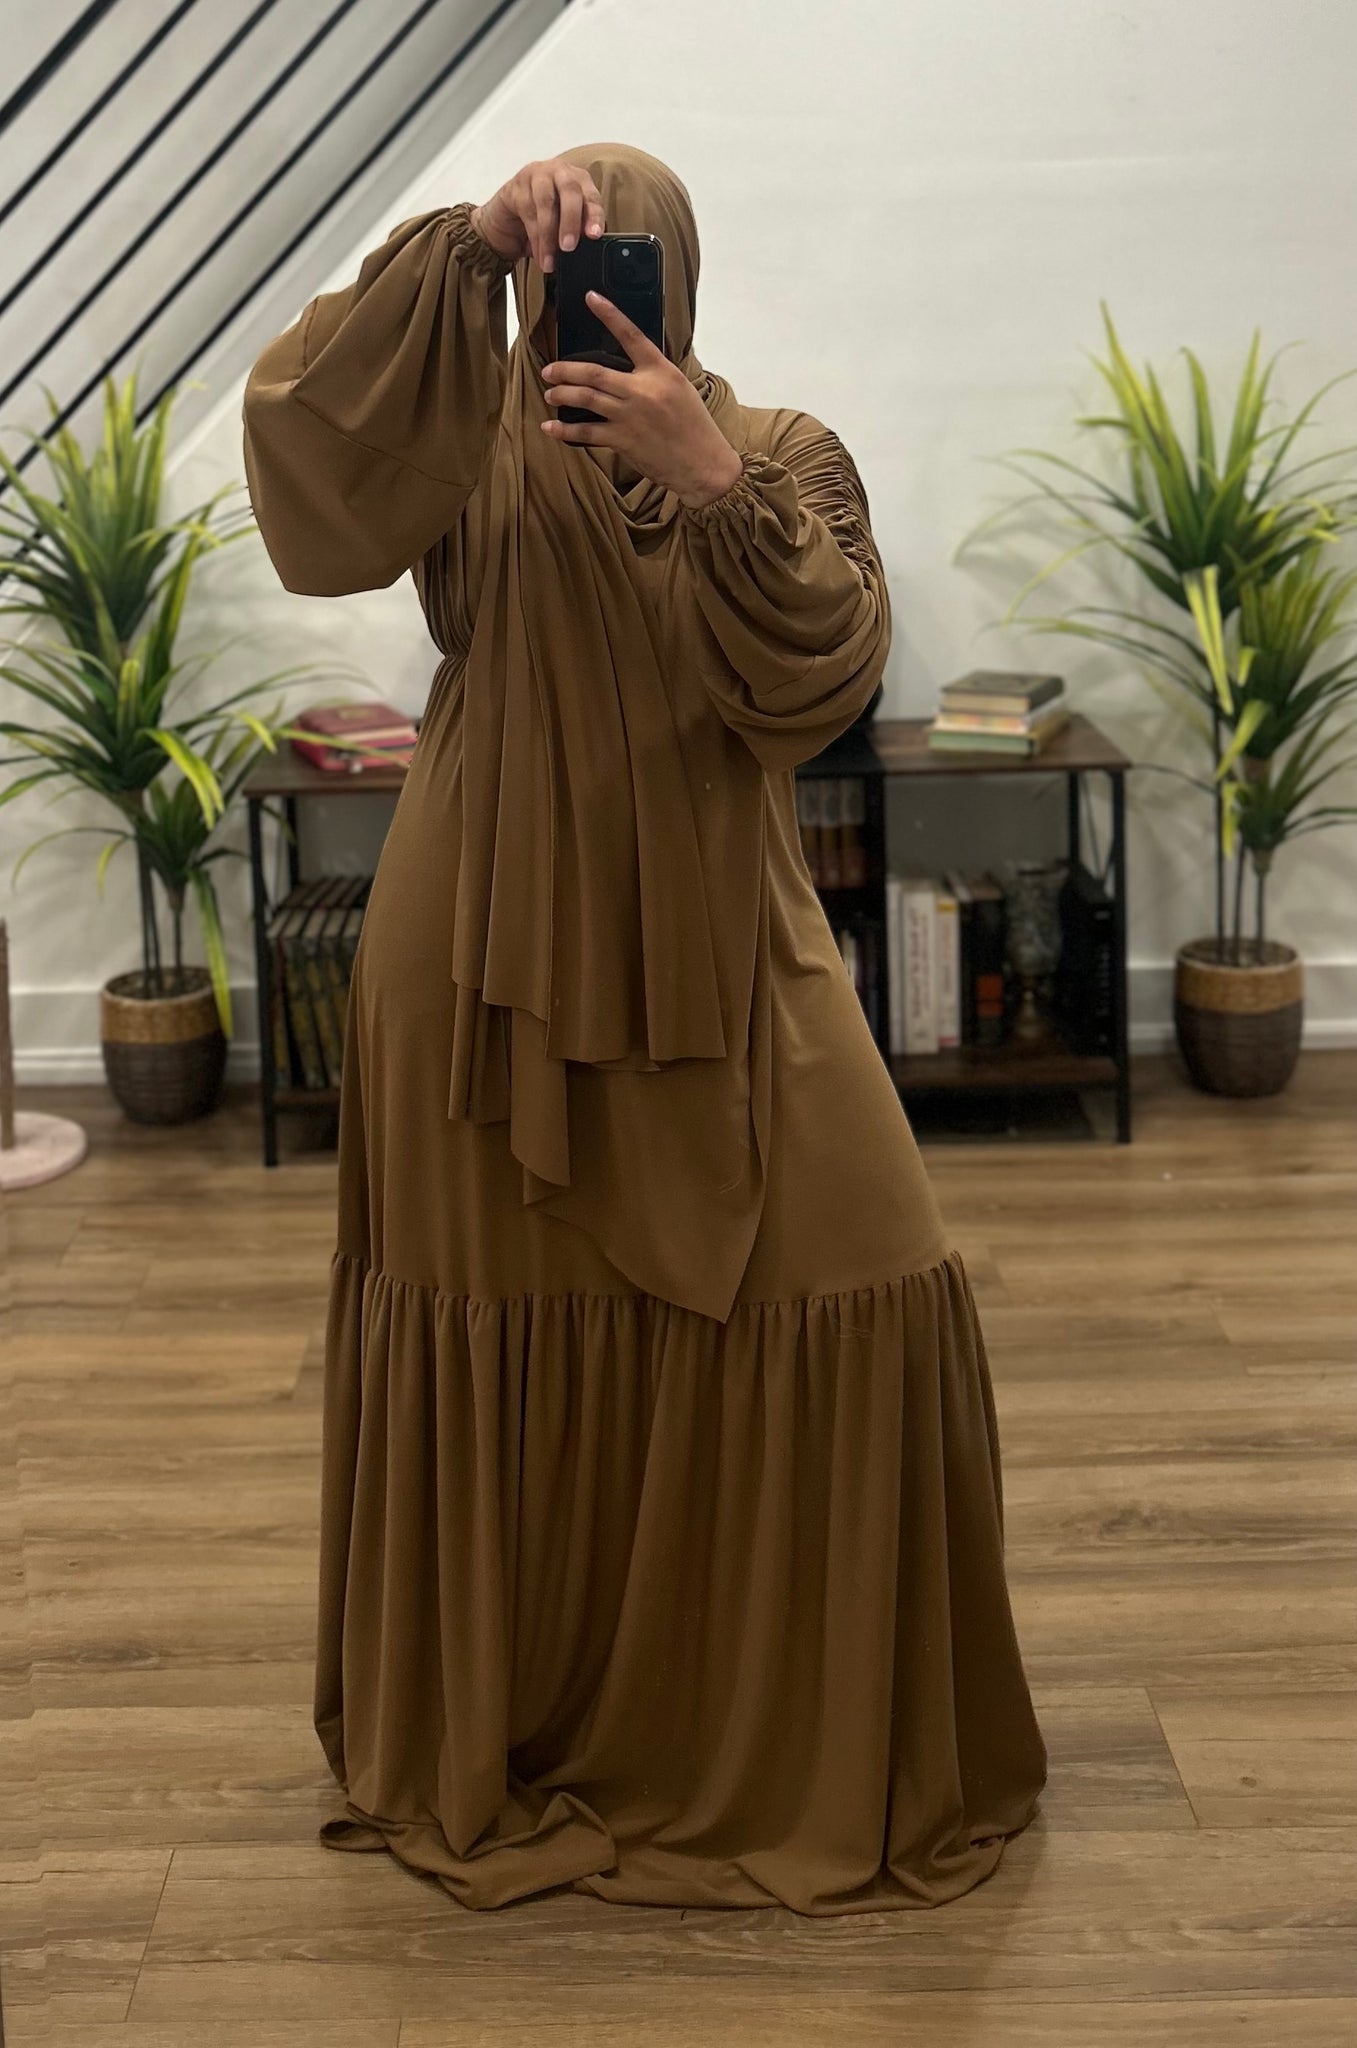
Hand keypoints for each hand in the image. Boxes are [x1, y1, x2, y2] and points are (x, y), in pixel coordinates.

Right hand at [471, 157, 605, 273]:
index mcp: (579, 180)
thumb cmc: (543, 220)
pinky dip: (535, 238)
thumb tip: (588, 251)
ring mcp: (536, 175)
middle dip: (570, 221)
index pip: (591, 195)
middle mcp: (559, 172)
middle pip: (570, 190)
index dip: (594, 214)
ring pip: (546, 202)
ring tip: (550, 261)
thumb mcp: (565, 226)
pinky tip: (539, 255)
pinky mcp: (516, 186)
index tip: (594, 235)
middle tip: (568, 247)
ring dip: (549, 236)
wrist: (508, 219)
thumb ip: (578, 232)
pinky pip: (527, 212)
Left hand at [540, 291, 743, 508]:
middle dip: (566, 370)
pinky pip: (586, 432)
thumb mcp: (681, 389)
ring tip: (550, 393)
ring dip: (563, 394)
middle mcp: (642, 389)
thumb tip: (633, 366)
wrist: (703, 464)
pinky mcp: (623, 440)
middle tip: (549, 370)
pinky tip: (551, 427)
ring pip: (586, 398)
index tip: (591, 298)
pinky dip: (565, 430)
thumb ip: (655, 375)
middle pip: (594, 372)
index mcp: (660, 371)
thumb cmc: (695, 427)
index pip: (631, 335)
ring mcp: (630, 415)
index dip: (609, 315)